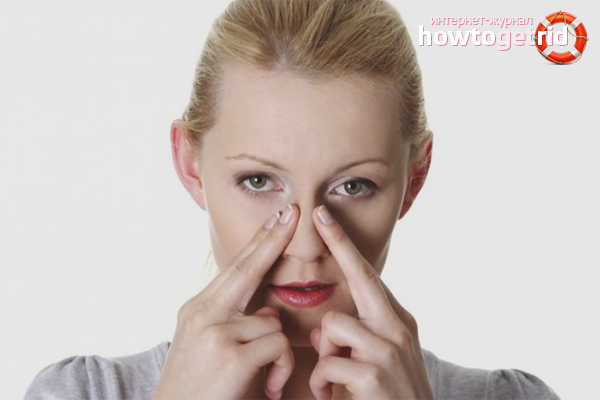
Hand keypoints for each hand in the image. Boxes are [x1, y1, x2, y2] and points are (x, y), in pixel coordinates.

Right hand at [152, 205, 297, 399]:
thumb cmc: (198, 391)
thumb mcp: (207, 347)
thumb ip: (232, 323)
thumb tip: (266, 310)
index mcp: (197, 310)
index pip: (233, 268)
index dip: (258, 242)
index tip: (276, 219)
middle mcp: (202, 314)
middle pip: (246, 269)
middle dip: (273, 239)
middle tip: (292, 213)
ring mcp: (215, 332)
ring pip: (272, 320)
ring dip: (280, 352)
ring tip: (269, 379)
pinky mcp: (231, 355)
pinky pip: (279, 344)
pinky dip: (283, 367)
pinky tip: (271, 388)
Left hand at [308, 206, 432, 399]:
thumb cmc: (390, 397)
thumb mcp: (377, 361)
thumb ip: (356, 339)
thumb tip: (322, 330)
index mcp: (397, 322)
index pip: (369, 276)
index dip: (346, 245)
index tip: (326, 217)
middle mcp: (398, 328)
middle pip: (362, 277)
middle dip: (339, 243)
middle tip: (318, 213)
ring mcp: (389, 349)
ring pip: (333, 324)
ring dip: (323, 352)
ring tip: (330, 379)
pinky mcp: (374, 373)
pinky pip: (327, 362)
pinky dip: (320, 382)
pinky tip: (329, 396)